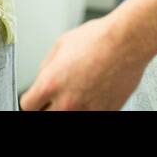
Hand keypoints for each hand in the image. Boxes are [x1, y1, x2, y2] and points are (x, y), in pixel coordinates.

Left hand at [19, 14, 148, 110]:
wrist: (127, 42)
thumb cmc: (98, 39)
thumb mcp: (61, 44)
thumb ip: (46, 66)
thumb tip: (43, 77)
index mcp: (50, 84)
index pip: (28, 105)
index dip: (32, 99)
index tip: (37, 97)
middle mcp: (67, 102)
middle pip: (45, 116)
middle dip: (48, 106)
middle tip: (57, 95)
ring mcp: (87, 110)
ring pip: (68, 117)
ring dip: (69, 107)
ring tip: (78, 91)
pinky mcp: (105, 112)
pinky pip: (90, 114)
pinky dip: (89, 107)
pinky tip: (93, 91)